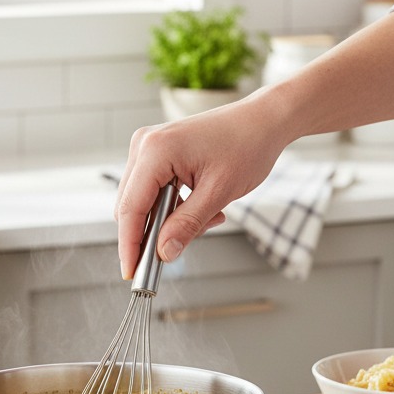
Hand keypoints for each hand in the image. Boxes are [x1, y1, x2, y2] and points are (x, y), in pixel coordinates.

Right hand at [114, 95, 288, 278]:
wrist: (264, 119)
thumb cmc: (247, 145)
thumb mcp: (219, 192)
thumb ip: (187, 224)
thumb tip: (163, 253)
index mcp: (155, 150)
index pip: (130, 208)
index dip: (129, 245)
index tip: (132, 273)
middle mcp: (145, 145)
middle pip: (131, 206)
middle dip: (152, 233)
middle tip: (176, 251)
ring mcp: (149, 147)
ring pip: (143, 201)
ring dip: (169, 220)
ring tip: (209, 217)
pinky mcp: (158, 152)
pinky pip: (154, 190)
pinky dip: (174, 207)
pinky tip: (203, 206)